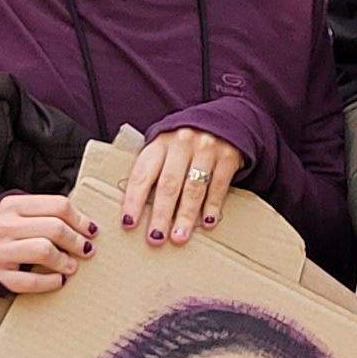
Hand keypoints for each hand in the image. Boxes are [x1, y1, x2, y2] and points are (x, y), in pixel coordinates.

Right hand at [0, 193, 96, 294]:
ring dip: (65, 261)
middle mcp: (4, 226)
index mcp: (12, 205)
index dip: (80, 219)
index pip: (57, 206)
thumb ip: (39, 212)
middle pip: (55, 228)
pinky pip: (31, 281)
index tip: (91, 230)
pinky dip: (51, 282)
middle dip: (77, 241)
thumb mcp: (11, 213)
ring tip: (72, 266)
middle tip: (86, 250)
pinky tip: (59, 281)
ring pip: (45, 251)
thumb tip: (80, 223)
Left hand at [119, 126, 240, 245]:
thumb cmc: (185, 142)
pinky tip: (207, 222)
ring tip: (179, 237)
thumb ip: (153, 170)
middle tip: (156, 239)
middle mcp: (181, 144)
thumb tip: (138, 209)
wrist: (223, 119)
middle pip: (168, 184)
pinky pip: (218, 185)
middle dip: (161, 214)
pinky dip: (212, 205)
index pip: (143, 174)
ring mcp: (206, 149)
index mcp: (160, 143)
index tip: (129, 223)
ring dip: (185, 216)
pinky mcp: (228, 157)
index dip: (134, 200)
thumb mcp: (165, 146)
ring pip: (193, 188)